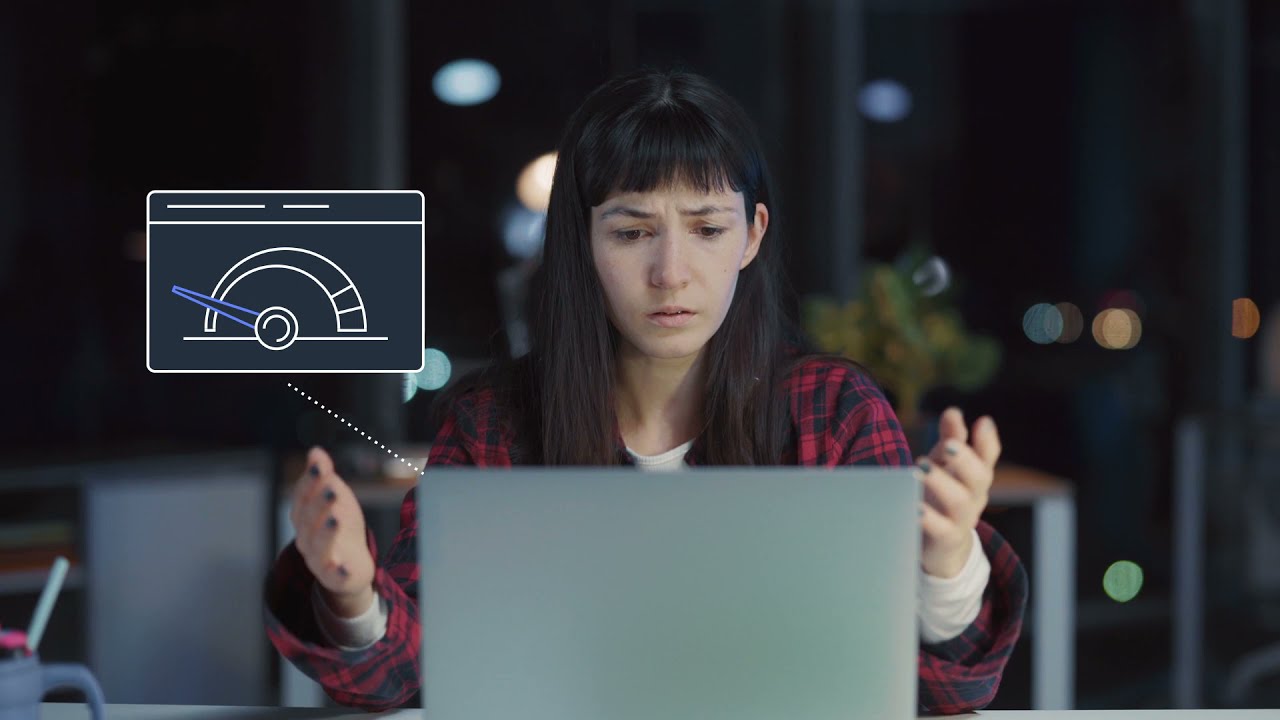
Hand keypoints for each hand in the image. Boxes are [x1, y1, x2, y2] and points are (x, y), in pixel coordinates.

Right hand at [289, 446, 375, 616]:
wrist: (350, 564)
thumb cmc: (340, 527)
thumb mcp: (335, 498)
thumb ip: (324, 477)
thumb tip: (315, 451)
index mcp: (304, 516)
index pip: (303, 497)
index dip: (310, 482)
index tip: (320, 466)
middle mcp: (306, 537)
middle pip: (309, 520)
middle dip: (319, 504)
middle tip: (331, 489)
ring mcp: (318, 558)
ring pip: (319, 545)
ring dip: (326, 532)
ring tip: (336, 519)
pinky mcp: (333, 576)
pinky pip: (333, 575)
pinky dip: (337, 571)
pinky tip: (344, 566)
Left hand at [917, 407, 1001, 577]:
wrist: (945, 550)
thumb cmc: (942, 499)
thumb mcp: (946, 467)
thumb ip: (950, 440)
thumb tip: (953, 411)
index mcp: (975, 476)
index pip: (988, 456)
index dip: (988, 440)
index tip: (982, 422)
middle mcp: (974, 496)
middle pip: (980, 476)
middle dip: (965, 459)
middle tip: (947, 445)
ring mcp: (962, 518)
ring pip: (959, 501)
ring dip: (941, 483)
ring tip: (920, 469)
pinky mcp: (946, 538)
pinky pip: (940, 529)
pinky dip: (927, 518)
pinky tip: (913, 506)